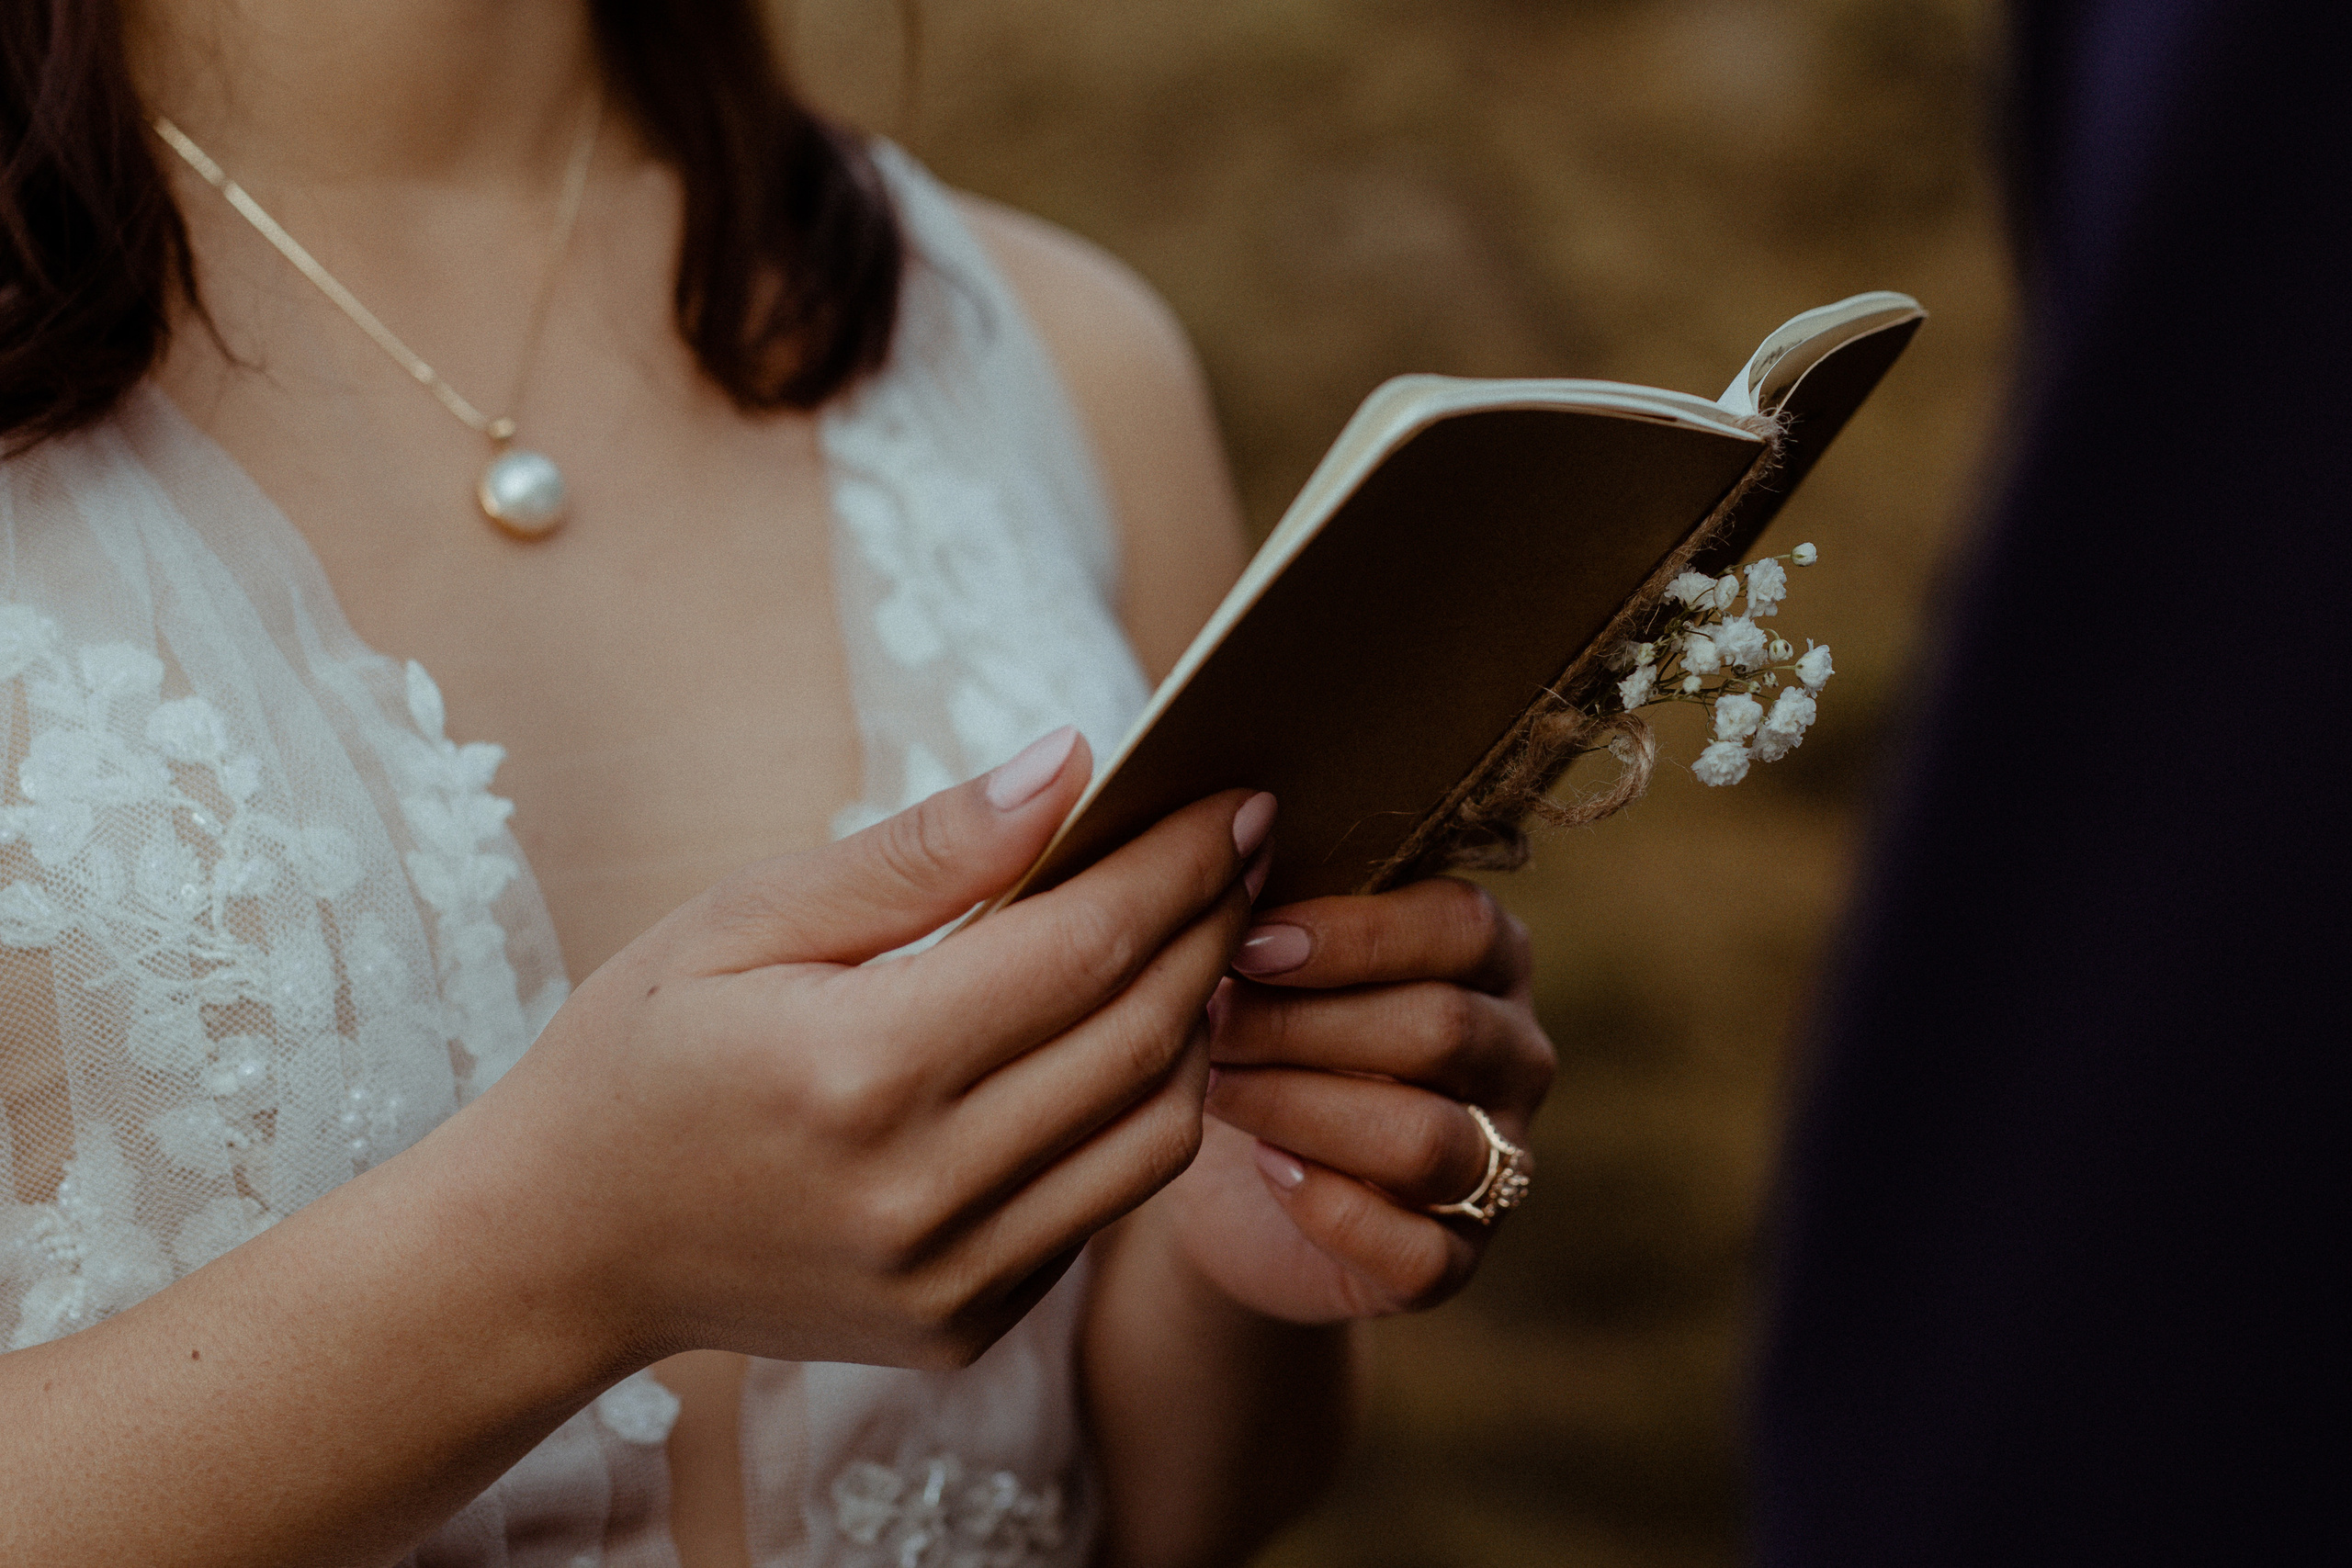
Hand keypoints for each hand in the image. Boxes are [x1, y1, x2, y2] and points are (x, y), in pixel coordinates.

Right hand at [471, 728, 1271, 1371]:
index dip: (1177, 864)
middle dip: (1212, 927)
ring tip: (1196, 937)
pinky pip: (1104, 1204)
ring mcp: (950, 1278)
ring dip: (1199, 1023)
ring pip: (1155, 1134)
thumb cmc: (641, 1054)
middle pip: (1142, 1037)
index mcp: (857, 1070)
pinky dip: (1140, 1112)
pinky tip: (1128, 1038)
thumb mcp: (747, 918)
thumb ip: (921, 851)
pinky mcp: (965, 1325)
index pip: (1083, 946)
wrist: (563, 1248)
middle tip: (1240, 848)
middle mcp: (920, 1192)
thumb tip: (1068, 766)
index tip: (1231, 798)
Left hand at [1159, 877, 1554, 1322]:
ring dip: (1303, 1108)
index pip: (1462, 927)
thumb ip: (1278, 907)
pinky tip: (1268, 1168)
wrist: (1230, 1185)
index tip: (1251, 941)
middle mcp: (1514, 1057)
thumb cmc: (1258, 1034)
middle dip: (1307, 1023)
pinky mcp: (1455, 1260)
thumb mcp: (1270, 960)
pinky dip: (1332, 1208)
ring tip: (1217, 1085)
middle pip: (1442, 1029)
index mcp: (1487, 958)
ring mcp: (1498, 1163)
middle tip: (1209, 1019)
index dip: (1356, 934)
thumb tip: (1226, 852)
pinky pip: (1417, 1248)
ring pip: (1427, 1139)